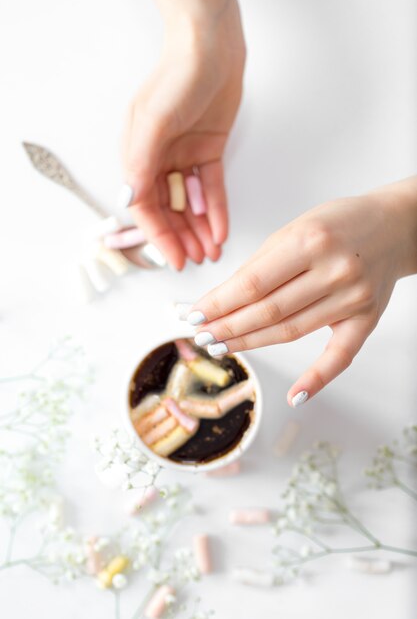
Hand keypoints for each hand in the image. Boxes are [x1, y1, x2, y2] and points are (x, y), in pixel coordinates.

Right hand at [121, 0, 244, 269]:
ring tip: (211, 251)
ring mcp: (185, 157)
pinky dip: (216, 209)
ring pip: (192, 203)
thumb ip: (141, 163)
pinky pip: (212, 188)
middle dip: (183, 237)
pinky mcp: (209, 151)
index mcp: (138, 156)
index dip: (159, 236)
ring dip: (200, 228)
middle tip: (197, 260)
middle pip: (169, 209)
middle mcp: (159, 160)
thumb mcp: (153, 122)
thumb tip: (131, 200)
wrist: (212, 48)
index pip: (146, 207)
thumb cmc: (177, 78)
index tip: (174, 259)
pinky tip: (220, 230)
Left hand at [187, 178, 416, 405]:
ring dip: (250, 343)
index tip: (193, 314)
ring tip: (221, 346)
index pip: (252, 284)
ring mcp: (353, 298)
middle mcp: (334, 270)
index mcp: (310, 241)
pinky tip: (295, 395)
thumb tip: (223, 300)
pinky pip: (340, 356)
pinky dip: (317, 379)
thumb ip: (262, 264)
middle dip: (227, 326)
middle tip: (201, 335)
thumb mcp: (295, 228)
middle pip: (268, 311)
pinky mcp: (366, 319)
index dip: (218, 303)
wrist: (396, 226)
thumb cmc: (339, 223)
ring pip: (290, 332)